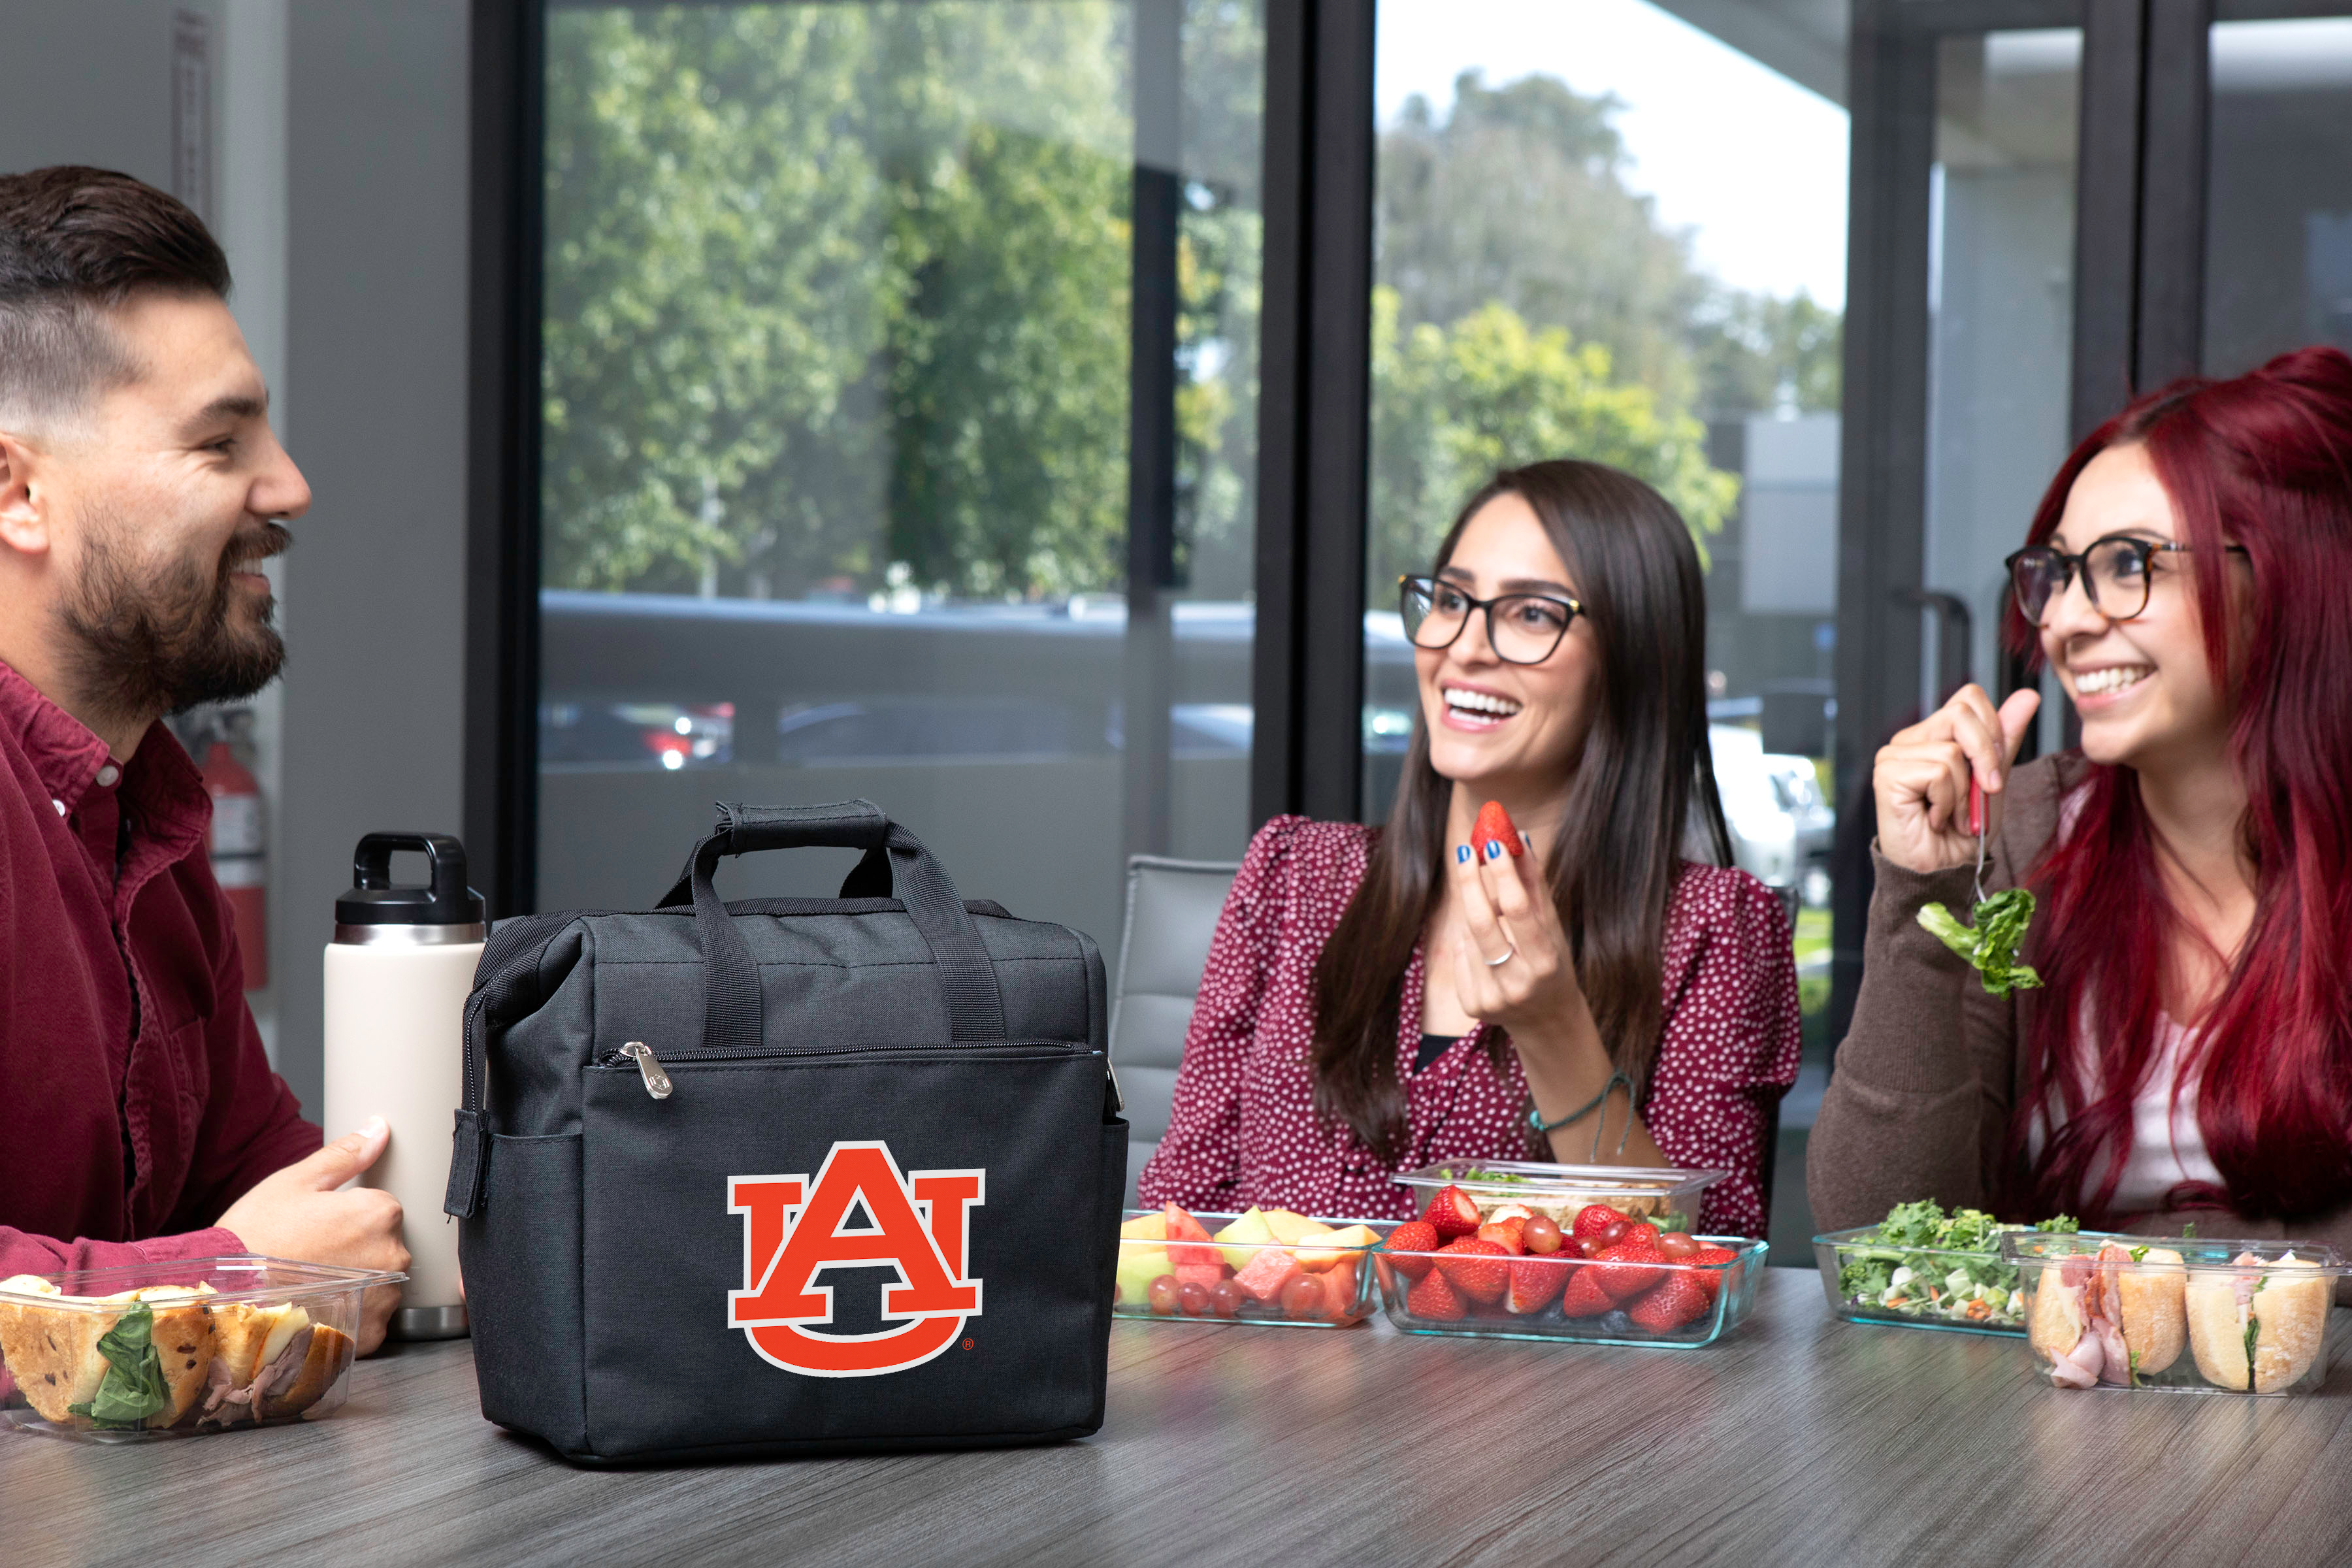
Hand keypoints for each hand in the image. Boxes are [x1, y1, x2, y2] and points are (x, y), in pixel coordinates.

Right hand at [217, 1118, 408, 1354]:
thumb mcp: (295, 1183)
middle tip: (312, 1255)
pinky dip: (349, 1314)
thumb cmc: (255, 1238)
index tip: (321, 1226)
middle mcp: (393, 1256)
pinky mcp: (370, 1333)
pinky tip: (318, 1307)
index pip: (383, 1207)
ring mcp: (383, 1298)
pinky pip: (370, 1317)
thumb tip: (379, 1128)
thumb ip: (345, 1155)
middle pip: (386, 1244)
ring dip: (356, 1282)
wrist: (221, 1298)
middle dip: (357, 1247)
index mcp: (379, 1213)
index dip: (349, 1215)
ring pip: (380, 1281)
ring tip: (311, 1283)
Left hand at [1448, 831, 1589, 1050]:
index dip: (1502, 875)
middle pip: (1481, 923)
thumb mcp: (1551, 928)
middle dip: (1470, 882)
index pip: (1517, 910)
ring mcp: (1491, 998)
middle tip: (1465, 851)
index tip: (1492, 844)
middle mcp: (1516, 984)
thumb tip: (1519, 838)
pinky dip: (1470, 942)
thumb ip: (1534, 885)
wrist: (1546, 1020)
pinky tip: (1487, 949)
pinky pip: (1460, 955)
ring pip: (1468, 936)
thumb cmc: (1552, 963)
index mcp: (1544, 963)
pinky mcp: (1471, 1006)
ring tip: (1491, 910)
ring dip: (1476, 914)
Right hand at [1873, 684, 2040, 874]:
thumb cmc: (1964, 830)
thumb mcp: (1993, 779)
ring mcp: (1893, 755)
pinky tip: (1934, 818)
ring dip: (1965, 792)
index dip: (1992, 729)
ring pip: (1952, 751)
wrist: (1945, 869)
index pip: (1967, 699)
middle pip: (1961, 714)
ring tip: (1953, 814)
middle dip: (1986, 756)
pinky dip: (1948, 802)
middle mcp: (1909, 739)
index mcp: (1932, 734)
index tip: (1995, 770)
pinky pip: (1938, 773)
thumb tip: (2027, 696)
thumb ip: (2003, 738)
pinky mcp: (1887, 774)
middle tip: (1985, 791)